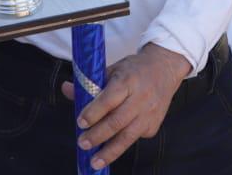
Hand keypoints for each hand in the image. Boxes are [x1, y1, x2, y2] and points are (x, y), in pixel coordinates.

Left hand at [64, 43, 191, 168]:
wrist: (165, 68)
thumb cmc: (134, 69)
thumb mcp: (113, 69)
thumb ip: (90, 82)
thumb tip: (67, 89)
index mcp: (127, 80)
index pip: (109, 100)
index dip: (94, 112)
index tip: (80, 122)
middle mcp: (140, 98)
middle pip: (117, 121)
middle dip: (98, 135)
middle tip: (82, 144)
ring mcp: (149, 114)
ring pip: (127, 137)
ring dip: (109, 152)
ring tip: (94, 162)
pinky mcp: (154, 125)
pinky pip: (135, 137)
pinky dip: (121, 143)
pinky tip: (111, 147)